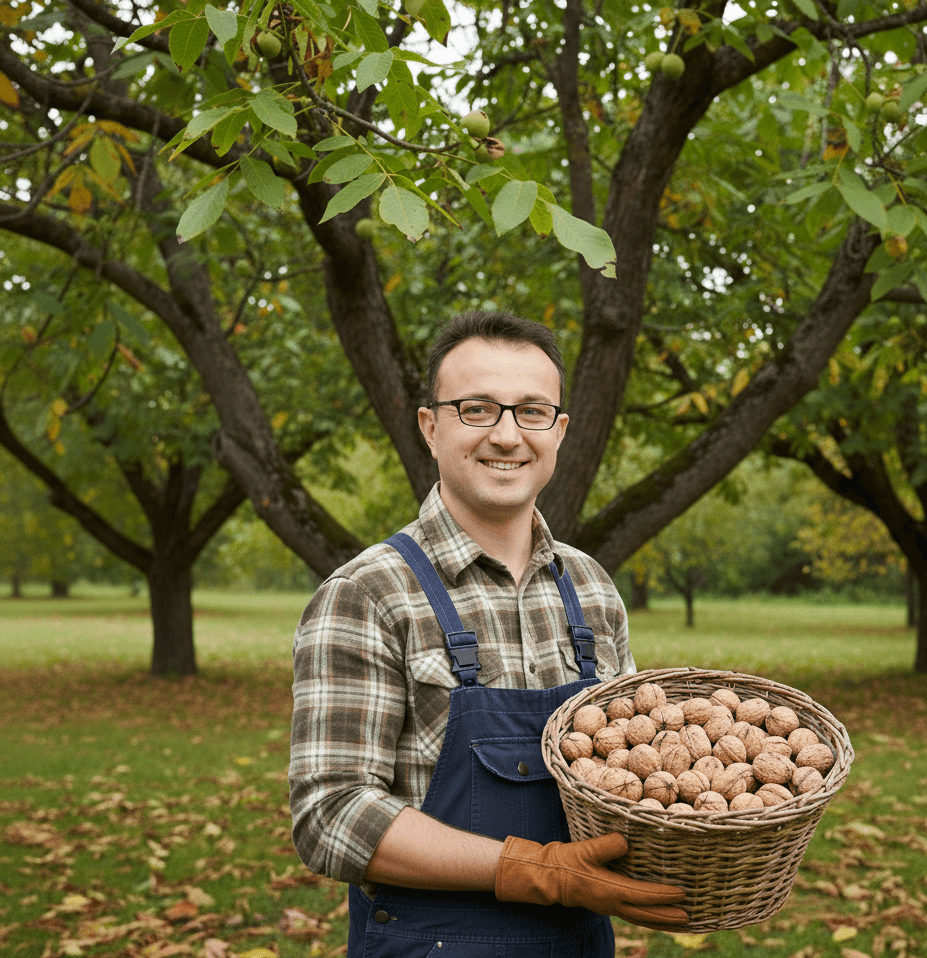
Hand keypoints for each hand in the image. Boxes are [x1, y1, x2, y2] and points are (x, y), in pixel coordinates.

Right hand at [494, 832, 687, 930]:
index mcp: (611, 890)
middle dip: (668, 916)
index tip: (682, 893)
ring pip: (641, 918)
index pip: (644, 895)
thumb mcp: (586, 849)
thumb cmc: (567, 861)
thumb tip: (625, 841)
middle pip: (647, 915)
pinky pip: (633, 915)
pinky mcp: (607, 904)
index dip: (664, 895)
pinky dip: (648, 917)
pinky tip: (655, 915)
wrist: (550, 876)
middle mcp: (613, 903)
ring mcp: (610, 907)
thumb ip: (606, 846)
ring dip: (660, 921)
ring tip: (679, 922)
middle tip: (689, 916)